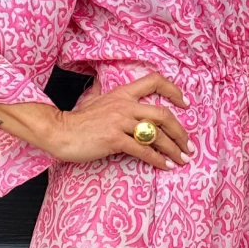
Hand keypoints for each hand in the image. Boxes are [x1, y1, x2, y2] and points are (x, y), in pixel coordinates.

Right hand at [48, 72, 194, 170]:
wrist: (59, 131)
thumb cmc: (77, 120)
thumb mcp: (94, 100)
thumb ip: (105, 95)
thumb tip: (106, 90)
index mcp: (122, 93)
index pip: (154, 81)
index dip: (173, 91)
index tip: (185, 104)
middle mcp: (125, 105)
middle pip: (163, 114)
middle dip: (180, 132)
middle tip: (189, 145)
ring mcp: (120, 122)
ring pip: (156, 135)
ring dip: (173, 149)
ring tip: (182, 159)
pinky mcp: (114, 139)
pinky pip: (143, 150)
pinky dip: (157, 160)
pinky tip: (165, 166)